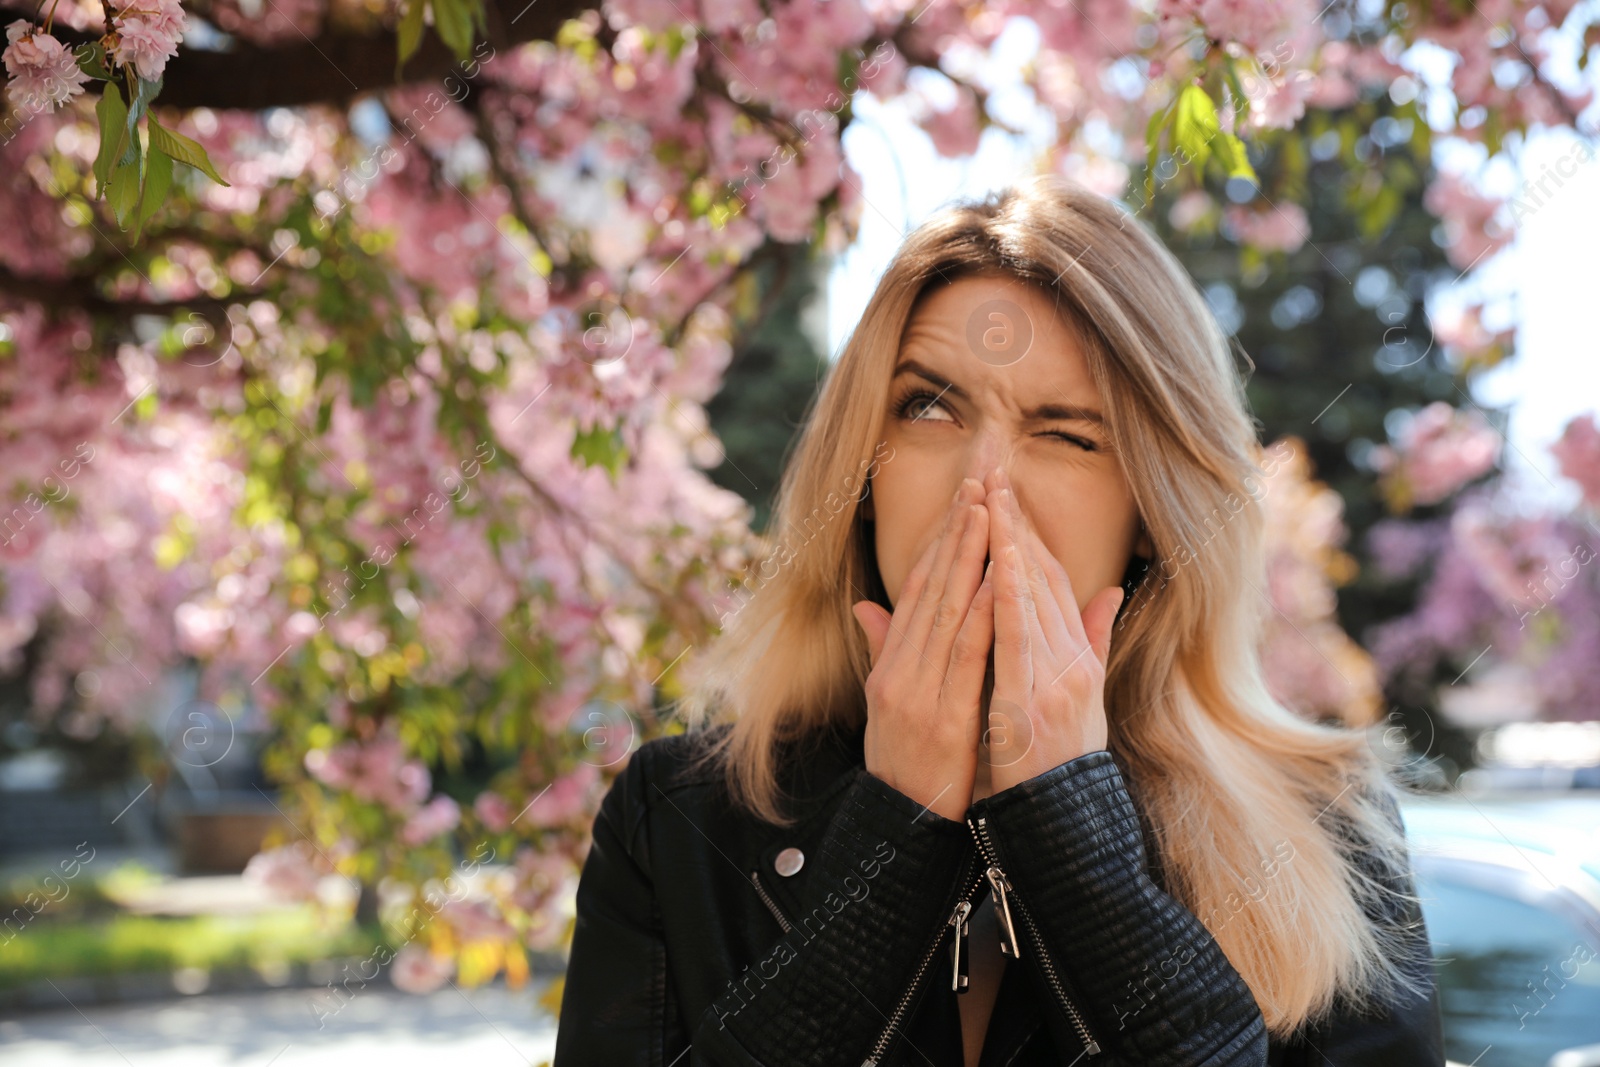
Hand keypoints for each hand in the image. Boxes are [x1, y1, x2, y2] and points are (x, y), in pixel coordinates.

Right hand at [853, 477, 995, 821]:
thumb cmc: (904, 768)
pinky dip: (981, 615)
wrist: (901, 830)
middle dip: (955, 533)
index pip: (916, 590)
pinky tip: (996, 582)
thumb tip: (867, 607)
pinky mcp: (940, 717)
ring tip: (988, 512)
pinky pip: (965, 657)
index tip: (962, 500)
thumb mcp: (886, 707)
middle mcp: (898, 671)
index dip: (939, 542)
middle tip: (978, 483)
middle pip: (929, 589)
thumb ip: (883, 652)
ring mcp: (916, 693)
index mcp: (890, 666)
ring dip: (967, 559)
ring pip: (945, 612)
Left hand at [983, 467, 1124, 794]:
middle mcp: (1071, 661)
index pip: (1052, 583)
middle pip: (1042, 579)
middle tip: (995, 475)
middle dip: (1017, 525)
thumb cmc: (1063, 766)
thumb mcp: (1085, 701)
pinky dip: (1007, 595)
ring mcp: (1055, 678)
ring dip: (1010, 544)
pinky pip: (1017, 637)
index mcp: (1077, 659)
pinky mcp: (1033, 699)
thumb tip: (1110, 593)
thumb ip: (1093, 643)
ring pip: (1031, 596)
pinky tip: (993, 561)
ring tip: (991, 498)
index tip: (1008, 495)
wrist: (1064, 823)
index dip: (1029, 536)